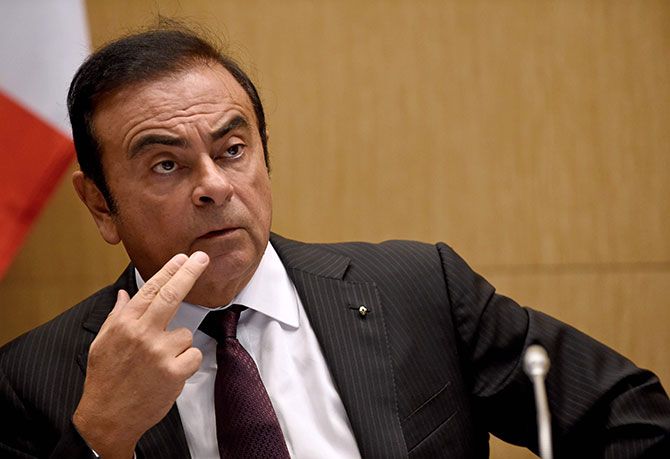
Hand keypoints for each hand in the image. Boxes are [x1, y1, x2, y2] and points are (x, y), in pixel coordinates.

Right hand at [72, 251, 209, 457]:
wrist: (108, 418)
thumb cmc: (105, 379)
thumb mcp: (102, 343)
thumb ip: (117, 316)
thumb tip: (124, 294)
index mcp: (124, 324)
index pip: (150, 289)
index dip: (169, 271)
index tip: (183, 257)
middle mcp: (142, 334)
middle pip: (172, 296)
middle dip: (189, 273)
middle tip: (202, 258)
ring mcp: (159, 352)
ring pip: (186, 334)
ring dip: (179, 346)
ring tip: (160, 363)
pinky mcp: (174, 371)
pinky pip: (193, 355)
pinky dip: (186, 363)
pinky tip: (168, 374)